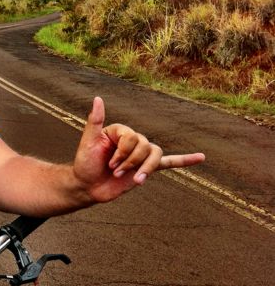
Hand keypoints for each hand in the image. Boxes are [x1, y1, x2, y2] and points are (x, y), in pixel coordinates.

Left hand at [72, 97, 204, 202]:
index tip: (109, 164)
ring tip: (135, 180)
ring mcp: (140, 155)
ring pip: (155, 155)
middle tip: (114, 172)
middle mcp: (132, 141)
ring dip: (145, 168)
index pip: (133, 137)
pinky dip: (184, 160)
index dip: (122, 152)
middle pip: (145, 146)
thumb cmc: (85, 163)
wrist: (87, 187)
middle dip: (130, 162)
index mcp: (120, 132)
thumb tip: (98, 99)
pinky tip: (201, 157)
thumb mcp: (88, 142)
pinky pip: (169, 162)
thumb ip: (95, 121)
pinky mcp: (145, 169)